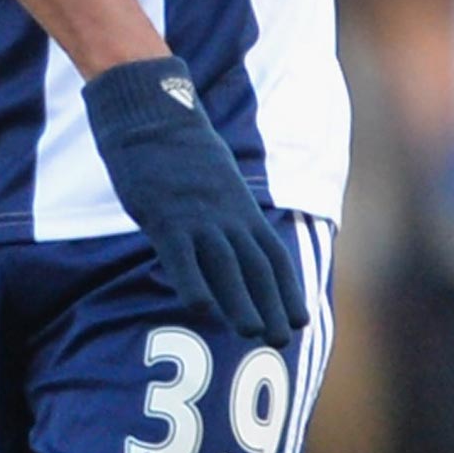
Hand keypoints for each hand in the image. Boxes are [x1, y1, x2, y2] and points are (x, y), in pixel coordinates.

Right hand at [83, 57, 309, 347]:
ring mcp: (196, 215)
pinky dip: (193, 283)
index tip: (301, 319)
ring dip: (241, 302)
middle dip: (271, 304)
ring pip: (225, 266)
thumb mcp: (215, 177)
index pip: (272, 253)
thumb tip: (229, 238)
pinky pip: (181, 256)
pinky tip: (201, 310)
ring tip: (254, 334)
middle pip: (255, 266)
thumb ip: (224, 208)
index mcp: (239, 204)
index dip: (287, 288)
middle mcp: (226, 213)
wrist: (152, 111)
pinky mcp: (164, 215)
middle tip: (285, 340)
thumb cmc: (177, 148)